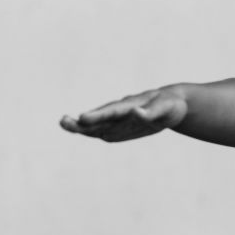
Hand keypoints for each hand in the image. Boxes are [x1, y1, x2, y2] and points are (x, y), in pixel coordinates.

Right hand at [59, 88, 187, 141]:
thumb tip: (136, 113)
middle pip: (100, 117)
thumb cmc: (170, 104)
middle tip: (63, 121)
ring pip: (99, 124)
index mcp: (132, 105)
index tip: (83, 118)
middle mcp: (122, 111)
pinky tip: (81, 130)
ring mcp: (120, 119)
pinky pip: (106, 130)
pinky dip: (94, 131)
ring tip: (63, 123)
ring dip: (83, 125)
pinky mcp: (121, 126)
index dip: (99, 115)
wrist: (172, 103)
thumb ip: (151, 112)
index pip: (113, 111)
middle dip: (83, 121)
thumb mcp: (166, 108)